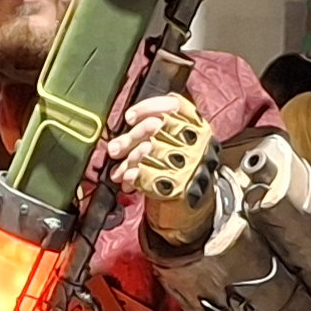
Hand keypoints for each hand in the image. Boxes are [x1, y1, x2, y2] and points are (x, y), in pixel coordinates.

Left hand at [106, 94, 220, 246]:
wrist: (195, 205)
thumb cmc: (176, 167)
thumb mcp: (170, 142)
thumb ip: (148, 133)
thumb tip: (117, 142)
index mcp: (195, 124)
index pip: (174, 105)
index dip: (148, 107)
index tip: (129, 118)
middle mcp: (196, 140)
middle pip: (155, 126)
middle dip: (130, 138)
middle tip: (114, 149)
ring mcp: (190, 163)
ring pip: (149, 150)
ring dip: (130, 160)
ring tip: (119, 170)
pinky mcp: (182, 185)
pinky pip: (150, 175)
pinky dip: (134, 177)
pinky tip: (128, 180)